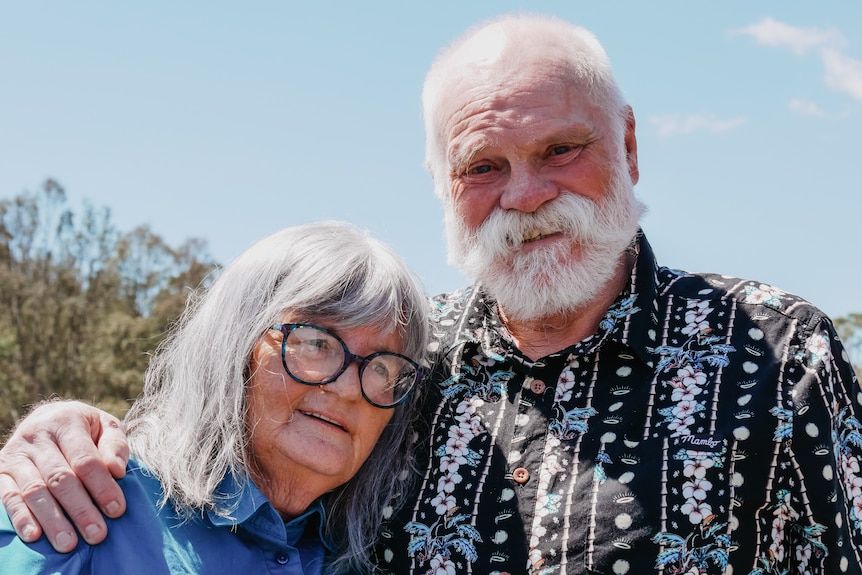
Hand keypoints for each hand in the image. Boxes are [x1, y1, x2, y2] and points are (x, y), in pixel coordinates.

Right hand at [0, 401, 129, 551]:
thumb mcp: (105, 426)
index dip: (102, 486)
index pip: (85, 459)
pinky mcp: (1, 471)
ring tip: (68, 543)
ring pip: (35, 490)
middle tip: (96, 534)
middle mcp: (38, 436)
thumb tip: (117, 470)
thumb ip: (115, 445)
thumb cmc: (84, 428)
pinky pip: (8, 496)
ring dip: (52, 519)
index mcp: (67, 422)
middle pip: (60, 478)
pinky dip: (21, 517)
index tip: (117, 510)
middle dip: (80, 509)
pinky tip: (34, 535)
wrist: (47, 416)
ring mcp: (17, 454)